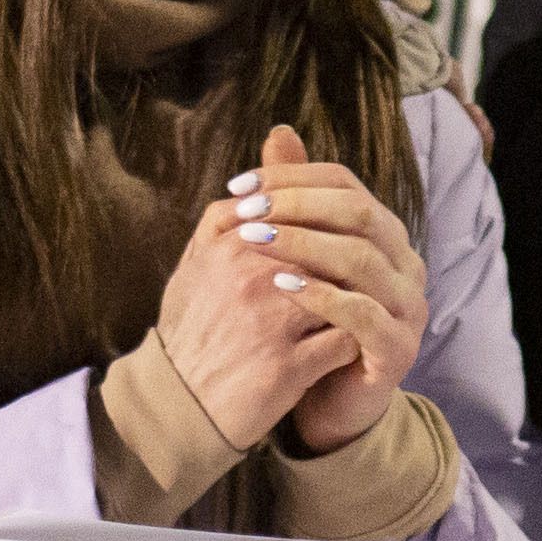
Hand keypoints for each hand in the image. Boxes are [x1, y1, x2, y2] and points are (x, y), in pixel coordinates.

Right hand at [148, 134, 357, 450]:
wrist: (178, 405)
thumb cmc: (194, 325)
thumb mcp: (202, 259)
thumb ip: (238, 206)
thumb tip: (283, 135)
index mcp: (229, 243)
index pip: (303, 214)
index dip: (329, 227)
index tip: (339, 242)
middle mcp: (249, 277)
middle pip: (329, 250)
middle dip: (349, 261)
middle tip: (363, 271)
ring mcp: (270, 324)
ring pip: (343, 293)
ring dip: (355, 299)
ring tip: (359, 306)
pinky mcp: (287, 369)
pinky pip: (343, 342)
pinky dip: (351, 341)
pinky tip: (347, 344)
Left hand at [234, 122, 429, 454]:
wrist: (327, 401)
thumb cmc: (311, 323)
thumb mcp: (298, 257)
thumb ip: (293, 199)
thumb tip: (278, 130)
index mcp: (384, 233)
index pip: (344, 183)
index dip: (291, 178)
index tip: (237, 185)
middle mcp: (406, 262)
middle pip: (358, 213)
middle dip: (297, 205)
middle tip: (245, 210)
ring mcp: (408, 306)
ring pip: (362, 258)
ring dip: (304, 244)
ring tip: (254, 241)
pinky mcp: (398, 349)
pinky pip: (364, 314)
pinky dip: (321, 295)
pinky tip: (280, 286)